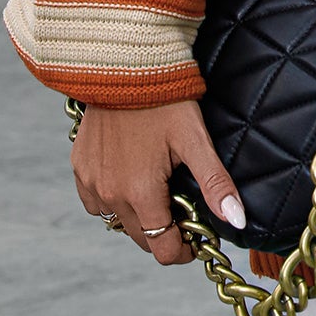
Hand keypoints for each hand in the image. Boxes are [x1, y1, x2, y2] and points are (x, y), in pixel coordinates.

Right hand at [72, 98, 246, 266]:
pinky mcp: (79, 168)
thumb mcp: (195, 140)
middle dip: (164, 231)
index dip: (184, 249)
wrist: (127, 64)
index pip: (162, 250)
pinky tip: (131, 177)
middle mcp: (110, 194)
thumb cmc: (165, 100)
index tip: (197, 236)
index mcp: (140, 193)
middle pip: (141, 239)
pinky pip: (96, 202)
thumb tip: (237, 220)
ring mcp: (90, 182)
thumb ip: (214, 183)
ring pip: (118, 221)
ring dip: (139, 216)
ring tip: (159, 187)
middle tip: (183, 205)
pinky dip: (114, 199)